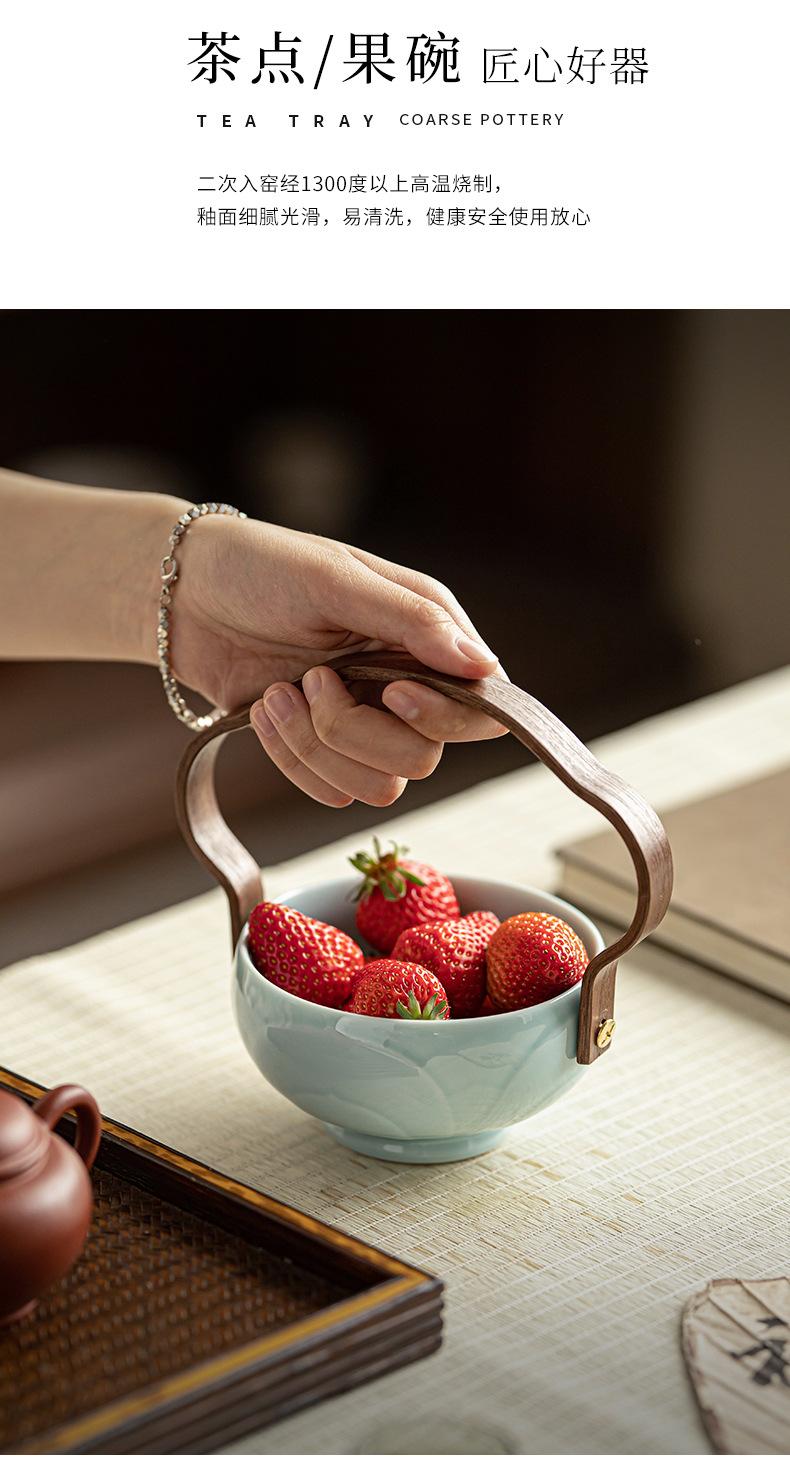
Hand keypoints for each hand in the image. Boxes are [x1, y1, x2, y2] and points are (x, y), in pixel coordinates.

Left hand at [171, 516, 505, 807]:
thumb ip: (413, 621)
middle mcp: (404, 685)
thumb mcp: (336, 579)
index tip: (391, 691)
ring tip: (277, 695)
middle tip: (312, 680)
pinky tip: (264, 712)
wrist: (180, 594)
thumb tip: (483, 666)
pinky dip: (291, 760)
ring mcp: (363, 721)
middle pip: (422, 759)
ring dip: (316, 747)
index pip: (478, 710)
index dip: (441, 717)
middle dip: (355, 731)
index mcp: (425, 636)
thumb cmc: (260, 566)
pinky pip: (331, 793)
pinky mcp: (319, 748)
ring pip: (377, 788)